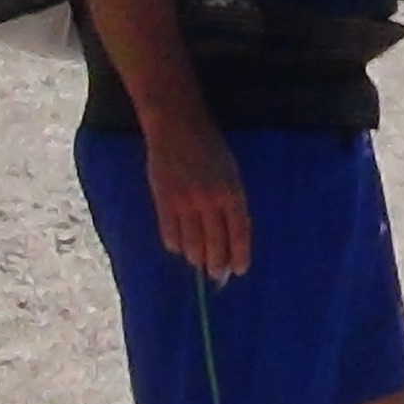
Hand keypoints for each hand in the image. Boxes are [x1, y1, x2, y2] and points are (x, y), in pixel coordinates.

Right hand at [144, 118, 250, 280]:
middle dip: (217, 265)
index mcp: (231, 191)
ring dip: (196, 258)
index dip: (239, 255)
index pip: (239, 232)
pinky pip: (170, 234)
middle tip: (217, 276)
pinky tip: (179, 248)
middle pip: (215, 244)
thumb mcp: (230, 171)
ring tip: (198, 262)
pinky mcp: (163, 200)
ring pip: (192, 244)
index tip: (239, 270)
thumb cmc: (209, 147)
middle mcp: (210, 200)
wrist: (177, 126)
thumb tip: (230, 233)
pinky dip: (175, 245)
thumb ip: (231, 200)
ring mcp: (185, 202)